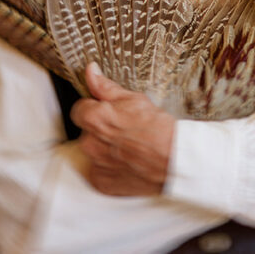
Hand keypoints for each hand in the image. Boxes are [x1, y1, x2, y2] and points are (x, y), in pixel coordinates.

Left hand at [70, 63, 174, 195]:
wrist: (174, 159)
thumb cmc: (157, 129)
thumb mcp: (133, 99)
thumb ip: (105, 87)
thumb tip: (91, 72)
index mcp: (94, 119)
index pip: (80, 109)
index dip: (95, 109)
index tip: (108, 113)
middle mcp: (90, 143)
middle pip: (86, 132)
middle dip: (100, 130)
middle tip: (123, 131)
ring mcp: (95, 165)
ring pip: (93, 152)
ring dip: (104, 149)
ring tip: (127, 147)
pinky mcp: (101, 182)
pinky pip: (98, 171)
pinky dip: (109, 168)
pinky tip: (126, 161)